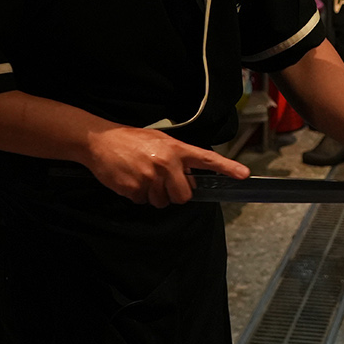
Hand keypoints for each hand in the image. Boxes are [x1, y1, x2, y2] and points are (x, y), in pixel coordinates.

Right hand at [83, 126, 248, 207]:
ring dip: (154, 195)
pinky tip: (131, 179)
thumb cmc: (132, 141)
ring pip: (162, 202)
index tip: (243, 174)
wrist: (100, 141)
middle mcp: (166, 163)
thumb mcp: (159, 141)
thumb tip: (190, 178)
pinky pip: (143, 202)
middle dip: (174, 193)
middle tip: (161, 181)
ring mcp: (150, 177)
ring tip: (142, 176)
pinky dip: (138, 195)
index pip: (206, 159)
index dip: (227, 168)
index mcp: (175, 149)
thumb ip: (177, 158)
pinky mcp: (134, 188)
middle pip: (183, 196)